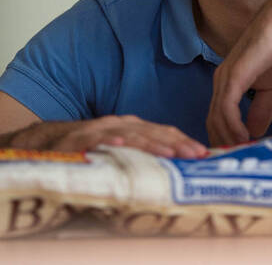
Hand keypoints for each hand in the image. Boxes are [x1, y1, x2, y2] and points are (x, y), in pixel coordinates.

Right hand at [8, 115, 206, 157]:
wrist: (51, 139)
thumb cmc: (93, 147)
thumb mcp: (124, 148)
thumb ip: (145, 152)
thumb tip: (177, 165)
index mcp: (135, 127)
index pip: (165, 132)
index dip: (185, 141)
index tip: (204, 153)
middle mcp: (122, 125)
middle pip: (153, 132)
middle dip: (177, 143)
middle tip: (195, 154)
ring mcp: (101, 129)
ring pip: (130, 135)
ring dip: (149, 143)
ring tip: (168, 152)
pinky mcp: (79, 138)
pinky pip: (94, 139)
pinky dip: (107, 141)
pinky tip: (117, 145)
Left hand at [207, 0, 271, 146]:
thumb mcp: (270, 86)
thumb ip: (261, 108)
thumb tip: (255, 132)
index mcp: (227, 83)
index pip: (218, 118)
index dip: (226, 137)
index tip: (239, 153)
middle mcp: (220, 82)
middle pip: (213, 121)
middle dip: (224, 143)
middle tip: (238, 161)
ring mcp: (225, 79)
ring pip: (217, 118)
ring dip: (228, 138)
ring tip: (243, 153)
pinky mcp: (233, 76)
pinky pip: (226, 108)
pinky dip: (233, 126)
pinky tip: (245, 138)